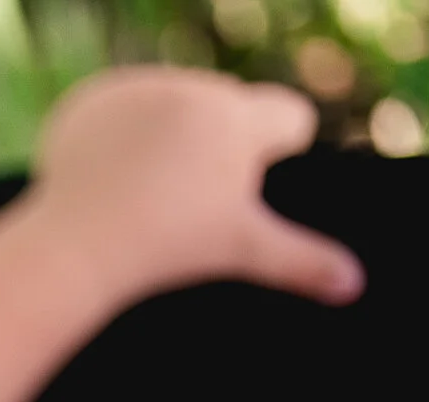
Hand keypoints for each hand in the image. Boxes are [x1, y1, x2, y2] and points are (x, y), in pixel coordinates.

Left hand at [24, 66, 363, 307]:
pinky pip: (116, 113)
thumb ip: (301, 261)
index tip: (251, 182)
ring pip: (171, 108)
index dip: (278, 151)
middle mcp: (193, 91)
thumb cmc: (164, 250)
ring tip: (144, 190)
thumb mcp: (240, 251)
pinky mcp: (91, 100)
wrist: (73, 246)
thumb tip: (355, 285)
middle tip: (187, 199)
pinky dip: (114, 140)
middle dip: (216, 146)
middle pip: (227, 110)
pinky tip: (104, 177)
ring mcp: (139, 90)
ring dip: (165, 137)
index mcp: (239, 118)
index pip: (288, 116)